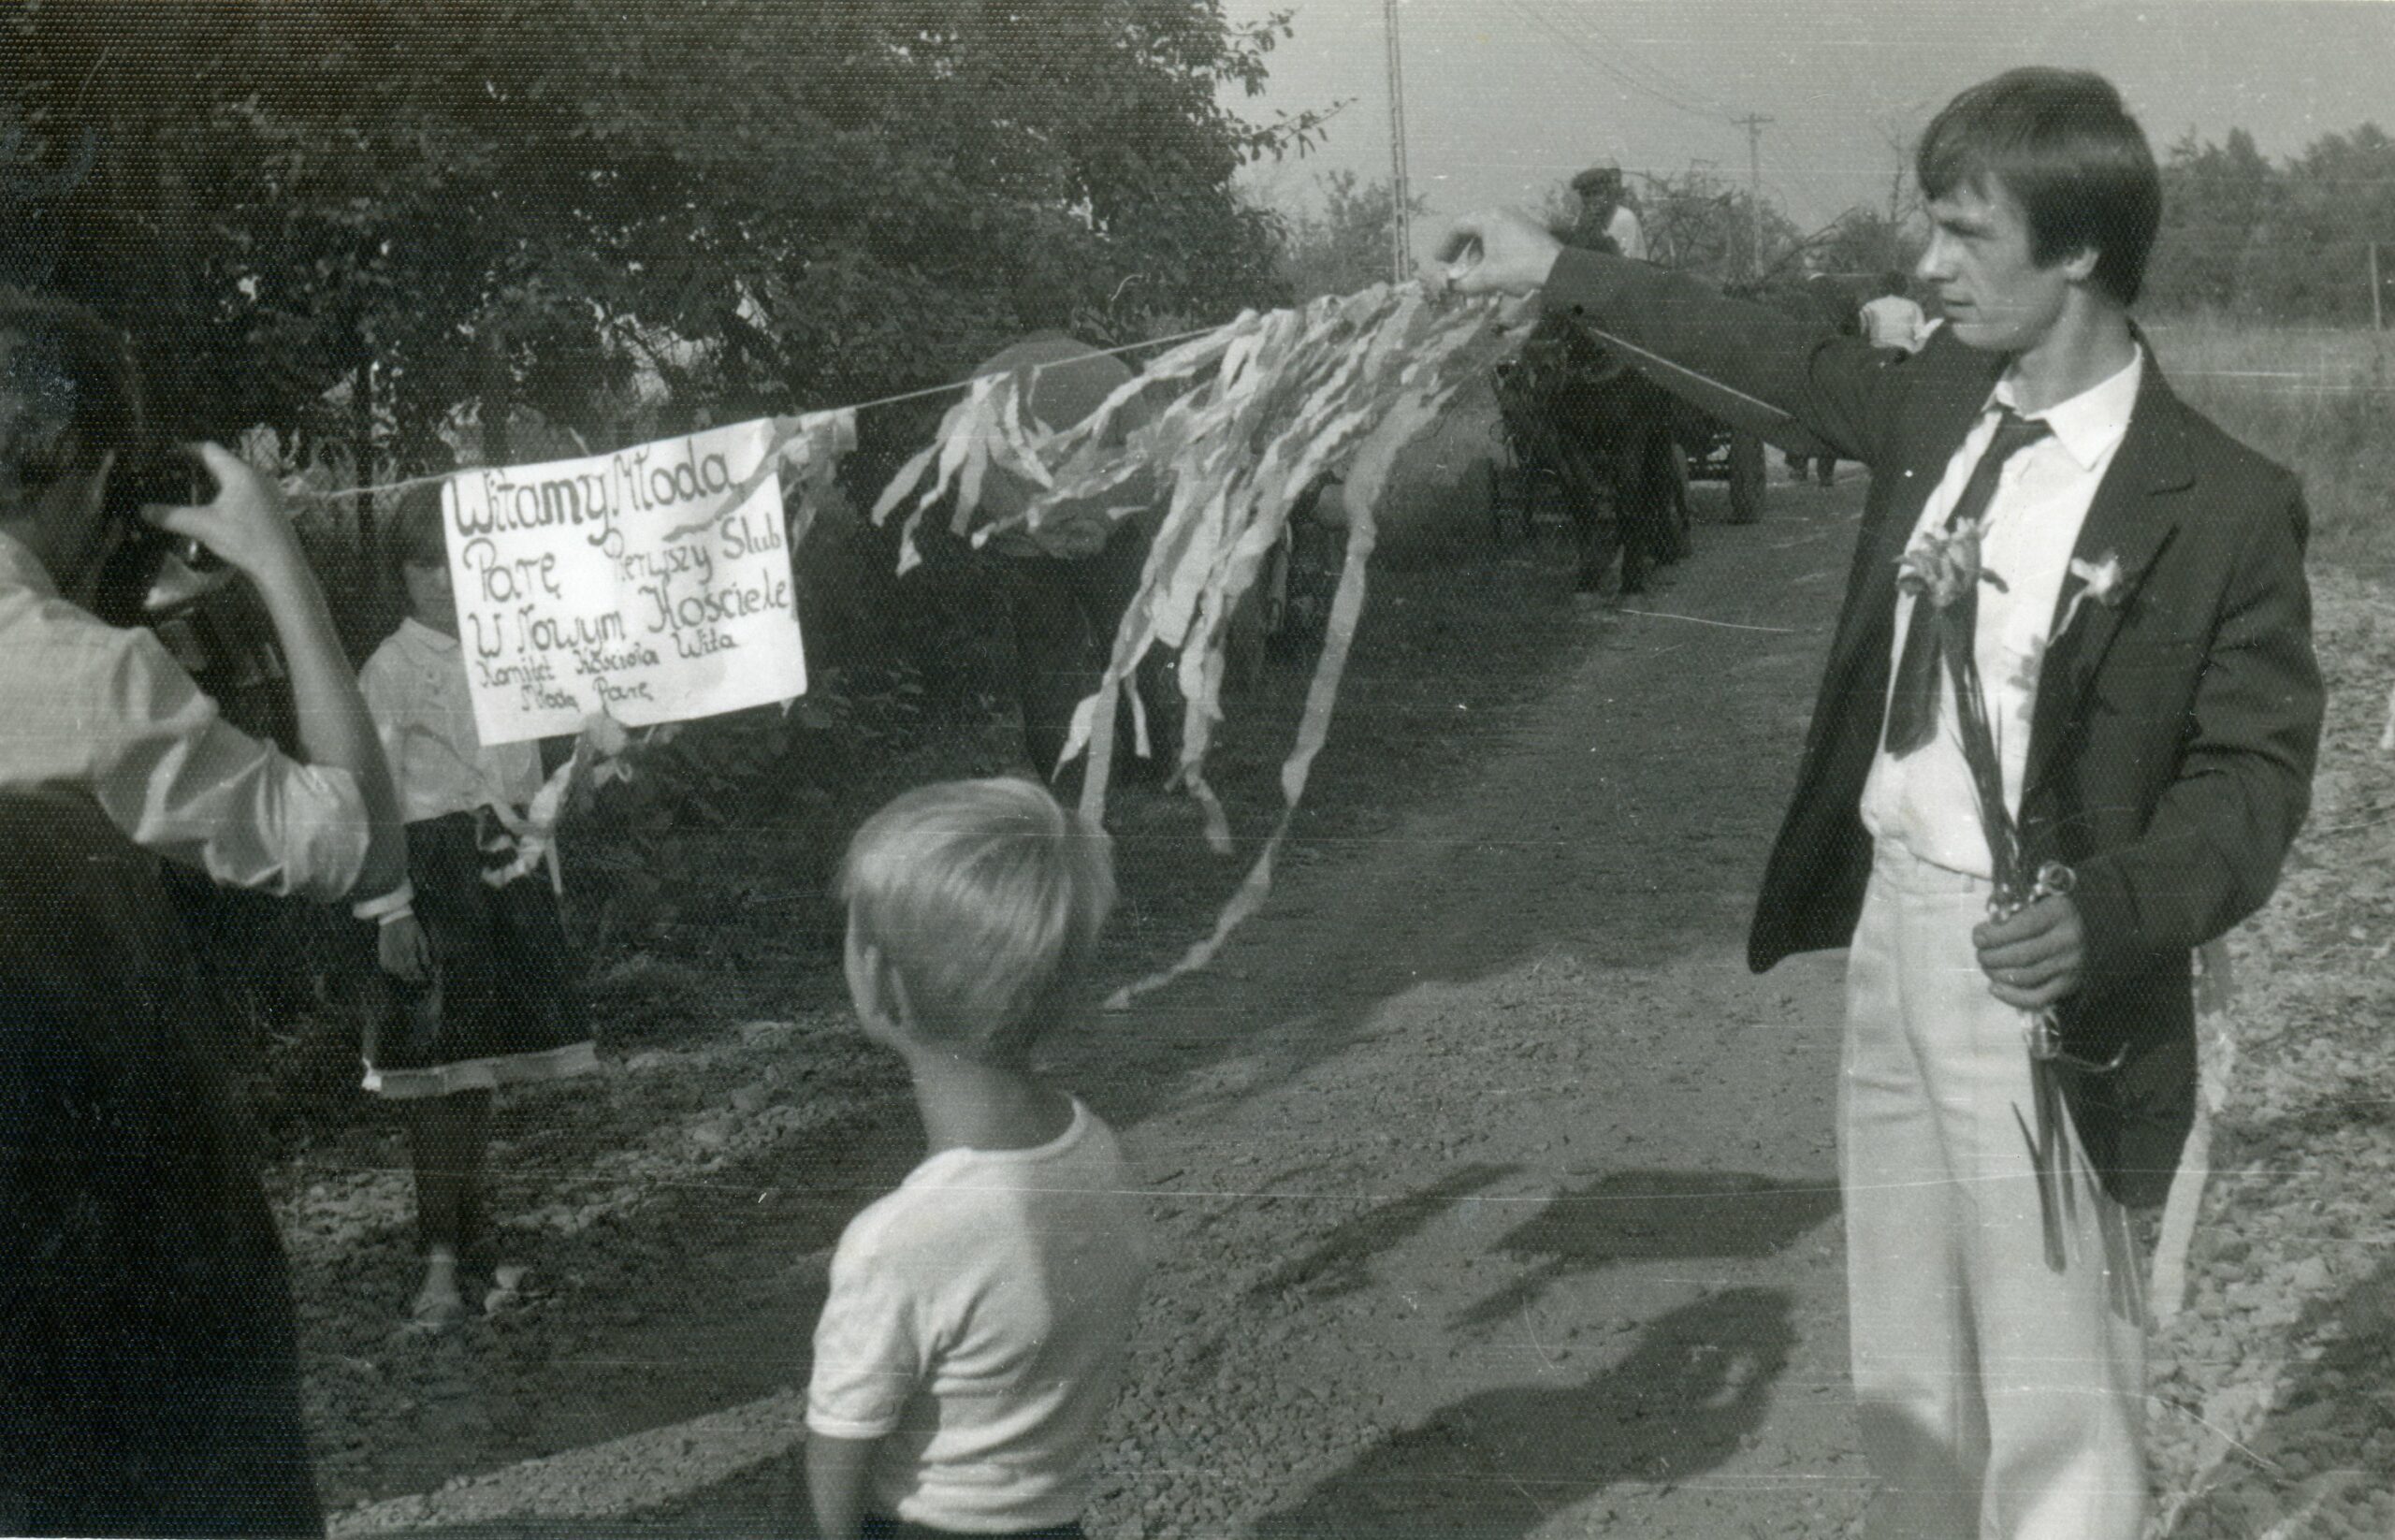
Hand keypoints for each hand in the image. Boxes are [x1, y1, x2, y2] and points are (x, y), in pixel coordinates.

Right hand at [142, 443, 307, 585]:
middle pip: (220, 461)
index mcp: (241, 472)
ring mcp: (266, 492)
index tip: (165, 455)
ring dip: (209, 481)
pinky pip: (241, 491)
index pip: (208, 449)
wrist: (282, 567)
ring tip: (186, 489)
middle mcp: (256, 476)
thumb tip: (143, 510)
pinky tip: (210, 507)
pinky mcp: (269, 507)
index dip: (184, 449)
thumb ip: (171, 516)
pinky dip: (222, 493)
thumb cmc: (245, 540)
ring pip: (231, 477)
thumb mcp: (203, 526)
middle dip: (195, 465)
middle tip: (171, 472)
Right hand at [378, 913, 433, 985]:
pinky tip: (398, 969)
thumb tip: (428, 965)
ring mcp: (388, 954)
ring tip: (409, 974)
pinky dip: (393, 970)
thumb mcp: (421, 936)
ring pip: (396, 971)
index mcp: (409, 949)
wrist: (394, 916)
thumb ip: (424, 951)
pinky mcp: (382, 953)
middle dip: (413, 977)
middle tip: (418, 978)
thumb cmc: (411, 925)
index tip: (425, 978)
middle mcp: (397, 954)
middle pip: (405, 972)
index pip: (415, 969)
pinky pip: (386, 967)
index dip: (420, 976)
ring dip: (403, 974)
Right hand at [1437, 209, 1563, 297]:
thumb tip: (1450, 287)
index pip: (1458, 226)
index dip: (1444, 245)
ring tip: (1476, 277)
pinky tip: (1493, 273)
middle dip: (1461, 252)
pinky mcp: (1527, 231)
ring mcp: (1517, 220)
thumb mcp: (1487, 278)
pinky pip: (1501, 239)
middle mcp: (1502, 213)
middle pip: (1472, 229)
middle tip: (1451, 266)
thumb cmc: (1519, 268)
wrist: (1559, 270)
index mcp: (1489, 217)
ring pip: (1487, 236)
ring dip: (1477, 257)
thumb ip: (1463, 283)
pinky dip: (1492, 255)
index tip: (1438, 261)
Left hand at [1973, 894, 2084, 1009]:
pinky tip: (1994, 988)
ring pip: (2026, 977)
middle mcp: (2070, 938)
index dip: (1995, 935)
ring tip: (1987, 967)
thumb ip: (2008, 911)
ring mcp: (2072, 964)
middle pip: (2021, 955)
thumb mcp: (2030, 903)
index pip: (2022, 926)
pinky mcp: (2070, 985)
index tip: (1977, 938)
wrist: (2078, 933)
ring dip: (1997, 974)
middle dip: (1992, 957)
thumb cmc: (2042, 915)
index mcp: (2059, 911)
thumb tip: (1982, 934)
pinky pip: (2038, 998)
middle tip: (1980, 955)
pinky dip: (2011, 997)